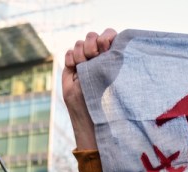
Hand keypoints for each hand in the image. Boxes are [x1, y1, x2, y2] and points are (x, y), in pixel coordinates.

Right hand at [62, 29, 117, 149]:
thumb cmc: (111, 104)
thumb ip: (115, 63)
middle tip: (94, 55)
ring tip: (84, 64)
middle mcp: (99, 59)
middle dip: (92, 43)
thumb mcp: (116, 82)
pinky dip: (71, 57)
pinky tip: (75, 67)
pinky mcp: (73, 69)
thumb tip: (118, 46)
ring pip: (80, 43)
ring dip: (81, 51)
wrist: (92, 118)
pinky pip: (69, 53)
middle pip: (92, 36)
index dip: (107, 37)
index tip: (107, 46)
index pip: (110, 36)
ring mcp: (85, 63)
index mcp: (114, 59)